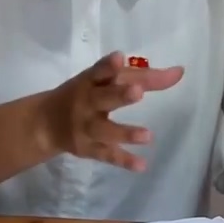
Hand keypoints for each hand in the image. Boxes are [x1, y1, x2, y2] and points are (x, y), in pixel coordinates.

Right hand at [44, 51, 182, 171]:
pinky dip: (123, 161)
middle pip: (103, 99)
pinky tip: (141, 165)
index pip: (99, 71)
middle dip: (119, 96)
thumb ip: (142, 76)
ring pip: (105, 131)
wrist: (45, 123)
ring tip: (148, 136)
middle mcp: (86, 103)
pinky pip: (107, 155)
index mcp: (90, 81)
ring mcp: (86, 128)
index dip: (108, 66)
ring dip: (125, 133)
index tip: (119, 57)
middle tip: (138, 92)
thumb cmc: (86, 94)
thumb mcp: (105, 80)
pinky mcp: (88, 149)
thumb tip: (179, 72)